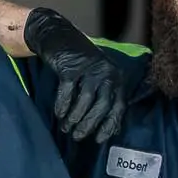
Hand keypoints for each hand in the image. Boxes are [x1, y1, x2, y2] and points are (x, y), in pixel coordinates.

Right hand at [23, 7, 127, 142]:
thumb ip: (106, 100)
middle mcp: (107, 73)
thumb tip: (112, 130)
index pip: (118, 107)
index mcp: (117, 78)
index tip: (98, 140)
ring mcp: (89, 69)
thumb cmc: (81, 64)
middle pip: (101, 106)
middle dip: (89, 124)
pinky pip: (67, 92)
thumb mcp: (99, 79)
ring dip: (74, 118)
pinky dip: (62, 105)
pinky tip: (59, 115)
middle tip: (78, 137)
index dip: (109, 125)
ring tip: (66, 128)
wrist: (61, 38)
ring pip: (84, 101)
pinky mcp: (71, 67)